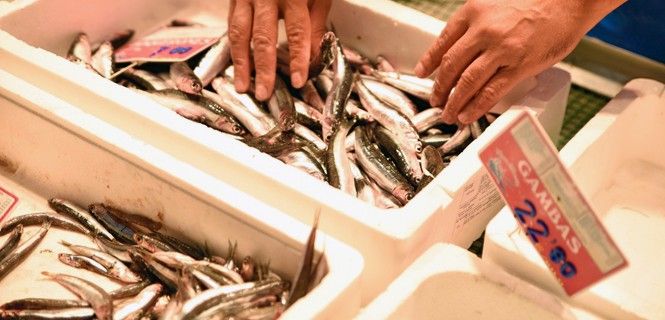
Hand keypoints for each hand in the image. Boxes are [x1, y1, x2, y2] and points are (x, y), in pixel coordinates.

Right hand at [228, 0, 331, 100]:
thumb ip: (316, 23)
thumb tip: (315, 56)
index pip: (296, 31)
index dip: (297, 57)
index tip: (298, 80)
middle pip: (263, 36)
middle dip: (263, 68)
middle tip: (264, 93)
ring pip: (240, 32)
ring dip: (241, 63)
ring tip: (244, 86)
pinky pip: (232, 25)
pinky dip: (234, 48)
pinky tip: (237, 66)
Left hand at [414, 0, 625, 123]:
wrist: (567, 1)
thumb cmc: (534, 3)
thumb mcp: (493, 6)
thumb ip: (474, 26)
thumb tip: (457, 52)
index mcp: (473, 12)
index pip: (442, 41)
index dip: (428, 61)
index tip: (422, 73)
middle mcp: (483, 30)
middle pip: (451, 65)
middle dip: (439, 87)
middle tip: (435, 100)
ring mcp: (501, 50)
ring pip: (467, 82)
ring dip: (454, 102)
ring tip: (448, 114)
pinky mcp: (519, 66)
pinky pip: (491, 92)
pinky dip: (476, 107)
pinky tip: (467, 115)